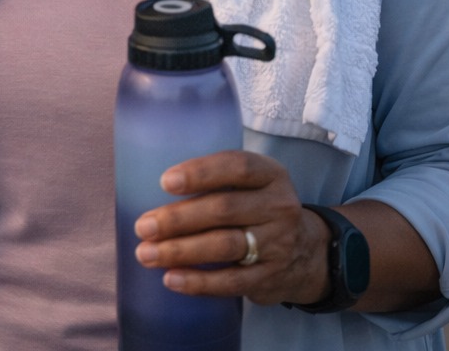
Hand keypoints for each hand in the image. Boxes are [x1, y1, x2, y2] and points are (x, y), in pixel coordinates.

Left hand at [133, 151, 330, 305]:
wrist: (306, 253)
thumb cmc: (258, 209)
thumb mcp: (252, 184)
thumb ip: (217, 180)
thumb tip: (151, 186)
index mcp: (271, 175)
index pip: (238, 167)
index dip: (201, 172)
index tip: (165, 182)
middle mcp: (279, 206)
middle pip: (224, 209)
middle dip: (178, 219)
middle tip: (143, 227)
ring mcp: (278, 244)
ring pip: (225, 245)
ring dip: (180, 251)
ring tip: (146, 254)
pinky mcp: (270, 277)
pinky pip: (231, 281)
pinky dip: (198, 282)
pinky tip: (171, 279)